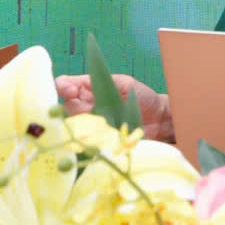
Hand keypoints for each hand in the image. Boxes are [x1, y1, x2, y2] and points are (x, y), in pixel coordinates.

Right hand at [54, 73, 173, 142]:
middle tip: (80, 111)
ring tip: (92, 126)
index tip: (70, 91)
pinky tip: (96, 141)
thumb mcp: (125, 83)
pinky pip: (86, 143)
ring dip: (78, 126)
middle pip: (65, 108)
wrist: (161, 121)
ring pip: (73, 126)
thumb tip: (84, 83)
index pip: (66, 85)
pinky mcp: (99, 143)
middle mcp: (86, 108)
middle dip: (68, 109)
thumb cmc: (143, 98)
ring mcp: (91, 127)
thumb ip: (104, 81)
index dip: (63, 86)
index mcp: (89, 90)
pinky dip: (87, 142)